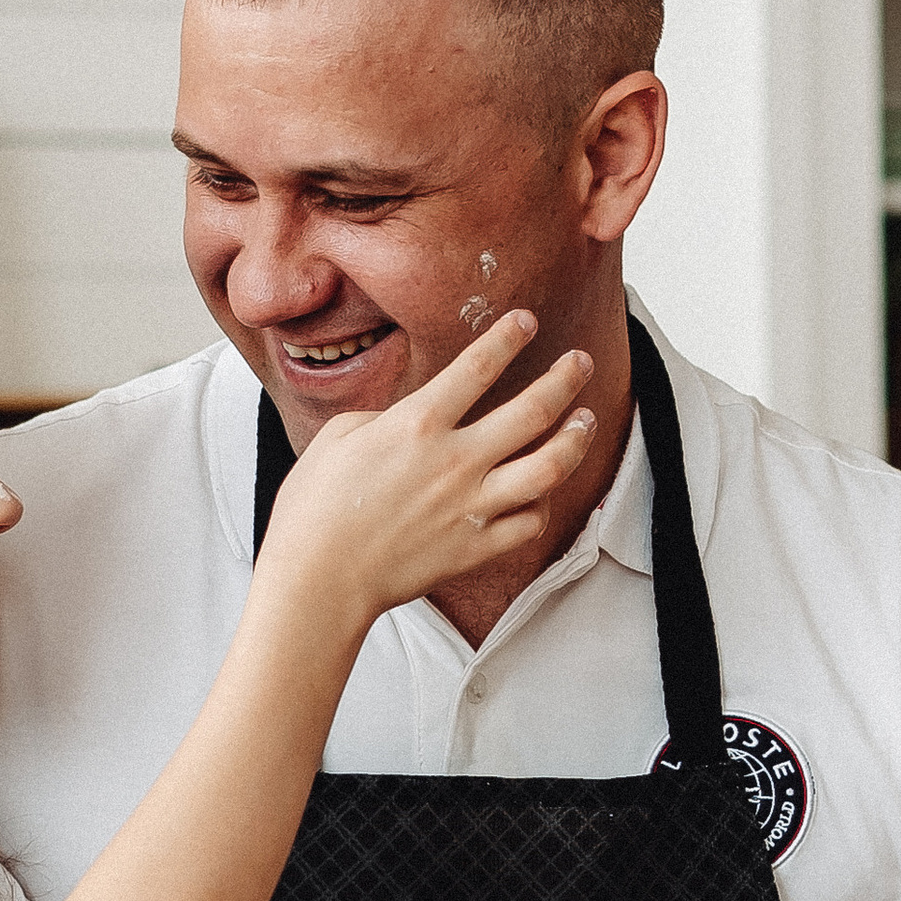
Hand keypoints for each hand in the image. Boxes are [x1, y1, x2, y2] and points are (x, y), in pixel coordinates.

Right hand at [259, 309, 594, 623]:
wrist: (318, 579)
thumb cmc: (314, 508)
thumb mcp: (339, 437)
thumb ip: (384, 418)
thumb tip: (410, 420)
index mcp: (418, 424)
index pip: (478, 367)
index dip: (508, 337)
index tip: (527, 321)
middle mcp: (455, 460)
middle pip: (533, 411)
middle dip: (565, 379)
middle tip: (581, 362)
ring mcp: (471, 506)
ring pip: (550, 467)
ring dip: (576, 439)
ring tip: (586, 421)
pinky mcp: (475, 548)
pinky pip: (529, 522)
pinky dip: (542, 503)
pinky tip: (544, 490)